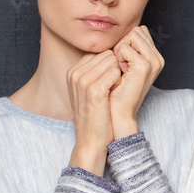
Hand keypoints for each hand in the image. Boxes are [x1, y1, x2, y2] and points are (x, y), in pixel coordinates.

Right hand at [66, 50, 121, 172]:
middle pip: (106, 54)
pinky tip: (115, 94)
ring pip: (112, 60)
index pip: (99, 53)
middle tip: (114, 87)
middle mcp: (75, 73)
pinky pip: (115, 72)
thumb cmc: (96, 115)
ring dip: (119, 74)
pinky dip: (120, 81)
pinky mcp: (93, 90)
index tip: (109, 83)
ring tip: (113, 92)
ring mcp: (82, 81)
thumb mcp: (89, 90)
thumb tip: (112, 55)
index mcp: (73, 72)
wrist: (91, 139)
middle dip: (115, 67)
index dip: (110, 65)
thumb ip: (95, 71)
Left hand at [108, 25, 164, 137]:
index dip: (126, 42)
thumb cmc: (117, 88)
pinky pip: (124, 47)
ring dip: (120, 50)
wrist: (118, 111)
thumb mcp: (125, 64)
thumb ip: (129, 47)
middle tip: (120, 66)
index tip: (122, 62)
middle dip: (123, 44)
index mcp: (155, 57)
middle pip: (136, 31)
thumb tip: (126, 31)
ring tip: (120, 69)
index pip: (139, 31)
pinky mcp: (144, 66)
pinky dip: (116, 57)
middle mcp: (158, 58)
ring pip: (131, 36)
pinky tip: (119, 72)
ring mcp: (153, 62)